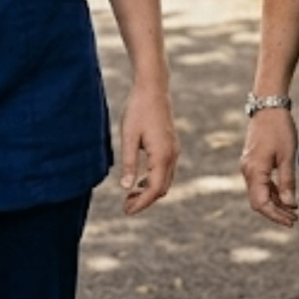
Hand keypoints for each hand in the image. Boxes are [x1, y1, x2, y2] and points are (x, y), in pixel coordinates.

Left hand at [117, 86, 178, 214]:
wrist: (153, 87)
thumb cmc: (138, 109)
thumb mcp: (128, 136)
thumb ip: (129, 163)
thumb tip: (126, 188)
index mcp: (162, 155)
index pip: (155, 189)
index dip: (141, 203)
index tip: (126, 211)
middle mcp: (172, 155)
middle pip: (162, 188)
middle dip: (145, 200)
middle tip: (125, 206)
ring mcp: (174, 149)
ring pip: (165, 180)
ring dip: (149, 191)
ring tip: (130, 195)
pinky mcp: (171, 145)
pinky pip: (165, 170)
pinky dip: (154, 180)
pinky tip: (139, 179)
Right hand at [240, 107, 298, 226]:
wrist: (268, 106)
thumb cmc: (279, 129)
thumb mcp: (287, 156)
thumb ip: (287, 182)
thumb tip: (290, 205)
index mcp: (254, 171)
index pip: (261, 203)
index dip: (276, 215)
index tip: (292, 221)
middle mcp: (247, 171)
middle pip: (258, 201)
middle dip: (275, 212)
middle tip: (294, 220)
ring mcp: (248, 166)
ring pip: (259, 193)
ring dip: (274, 203)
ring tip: (292, 211)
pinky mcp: (253, 162)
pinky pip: (260, 183)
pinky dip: (272, 192)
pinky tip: (285, 196)